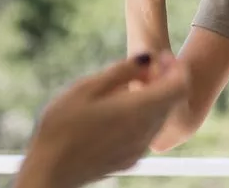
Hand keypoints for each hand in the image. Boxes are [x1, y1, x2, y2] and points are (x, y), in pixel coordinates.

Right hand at [16, 52, 189, 187]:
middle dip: (164, 79)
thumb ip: (122, 70)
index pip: (180, 85)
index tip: (160, 57)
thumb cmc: (61, 127)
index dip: (176, 67)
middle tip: (142, 69)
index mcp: (138, 110)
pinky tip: (118, 111)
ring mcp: (139, 148)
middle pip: (172, 100)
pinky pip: (147, 131)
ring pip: (161, 116)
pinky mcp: (130, 159)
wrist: (48, 172)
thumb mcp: (86, 88)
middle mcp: (145, 131)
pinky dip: (143, 115)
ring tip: (125, 88)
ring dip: (153, 97)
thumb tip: (148, 58)